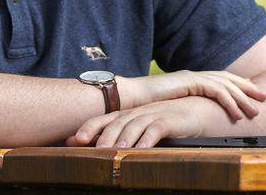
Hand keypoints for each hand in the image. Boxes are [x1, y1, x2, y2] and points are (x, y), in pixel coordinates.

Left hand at [67, 97, 206, 148]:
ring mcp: (152, 114)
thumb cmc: (158, 125)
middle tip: (95, 151)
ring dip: (124, 138)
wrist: (191, 114)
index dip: (88, 128)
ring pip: (134, 125)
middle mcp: (136, 113)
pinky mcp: (169, 120)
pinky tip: (142, 150)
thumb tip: (76, 144)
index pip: (103, 119)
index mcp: (125, 116)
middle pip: (116, 123)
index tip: (74, 141)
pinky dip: (148, 139)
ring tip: (117, 151)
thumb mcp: (134, 131)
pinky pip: (156, 129)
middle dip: (104, 136)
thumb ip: (110, 136)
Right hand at [119, 70, 265, 120]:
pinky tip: (237, 113)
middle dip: (247, 87)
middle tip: (265, 96)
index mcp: (192, 80)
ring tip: (255, 110)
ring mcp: (192, 76)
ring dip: (242, 97)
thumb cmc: (146, 106)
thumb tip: (195, 118)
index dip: (238, 85)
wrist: (129, 98)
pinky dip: (228, 101)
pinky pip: (215, 90)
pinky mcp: (189, 81)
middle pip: (228, 79)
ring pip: (225, 84)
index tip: (252, 92)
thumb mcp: (171, 107)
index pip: (220, 81)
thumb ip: (185, 108)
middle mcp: (195, 76)